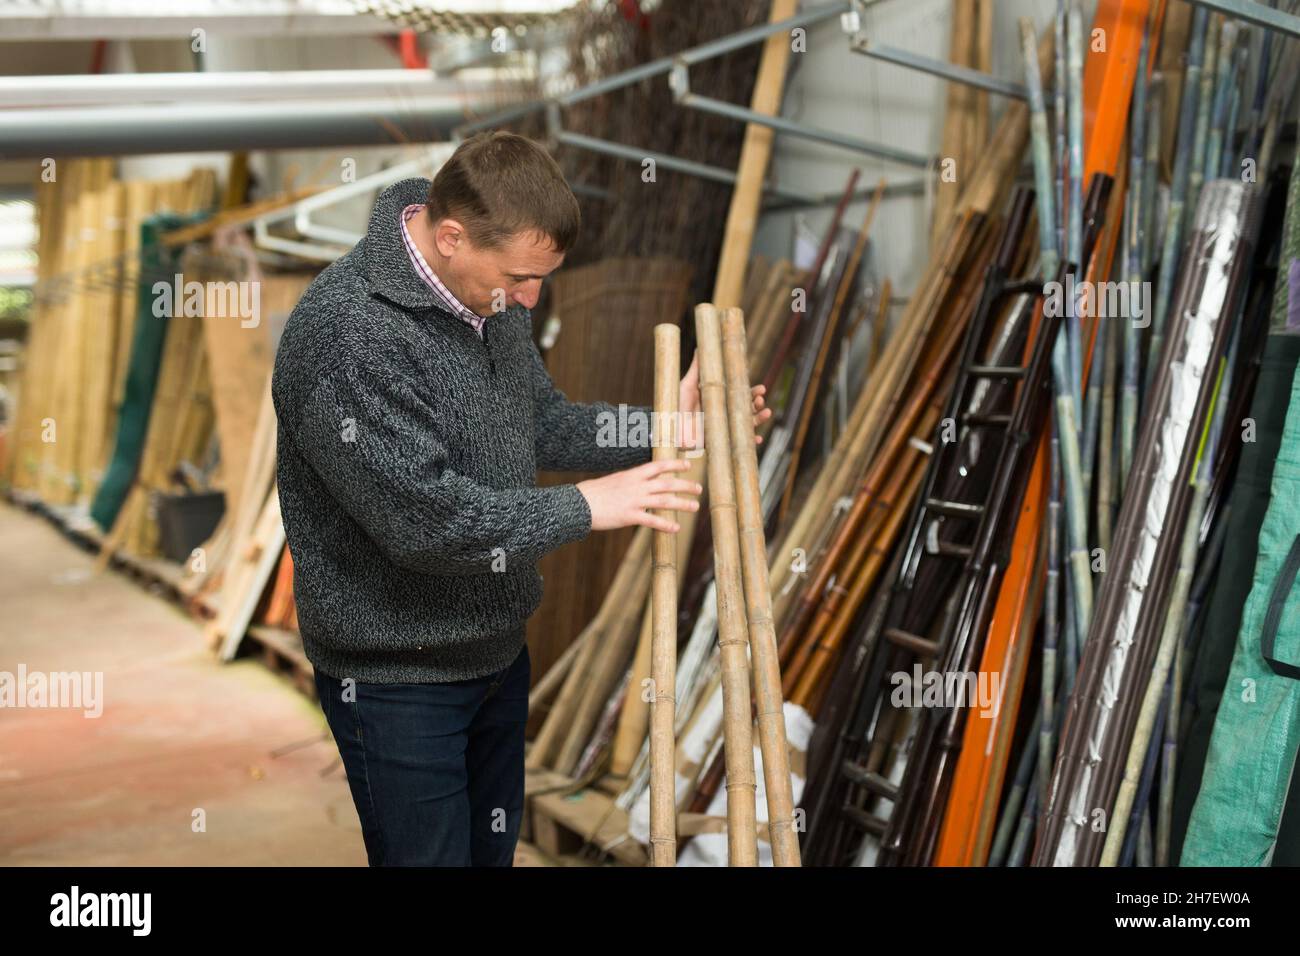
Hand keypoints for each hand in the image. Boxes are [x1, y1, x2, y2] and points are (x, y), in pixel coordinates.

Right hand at [577, 459, 702, 532]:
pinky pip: (652, 520)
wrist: (579, 503)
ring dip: (682, 504)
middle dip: (685, 485)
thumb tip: (640, 482)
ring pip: (664, 501)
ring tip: (694, 507)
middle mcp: (637, 486)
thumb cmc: (594, 493)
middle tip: (699, 489)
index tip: (688, 466)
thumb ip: (630, 482)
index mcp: (633, 475)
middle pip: (667, 483)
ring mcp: (634, 501)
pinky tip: (675, 528)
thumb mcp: (614, 480)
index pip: (659, 466)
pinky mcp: (629, 516)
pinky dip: (665, 525)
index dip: (675, 465)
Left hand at [677, 352, 771, 450]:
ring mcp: (722, 428)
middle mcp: (723, 414)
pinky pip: (738, 443)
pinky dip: (749, 441)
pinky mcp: (719, 441)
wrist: (667, 427)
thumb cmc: (676, 404)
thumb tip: (701, 346)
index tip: (762, 389)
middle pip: (746, 409)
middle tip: (761, 400)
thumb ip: (696, 368)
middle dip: (757, 404)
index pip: (740, 395)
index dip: (752, 393)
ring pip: (746, 425)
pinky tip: (758, 438)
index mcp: (718, 400)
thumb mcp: (687, 384)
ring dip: (758, 420)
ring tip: (766, 413)